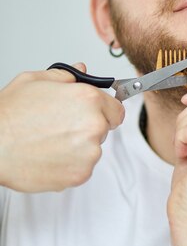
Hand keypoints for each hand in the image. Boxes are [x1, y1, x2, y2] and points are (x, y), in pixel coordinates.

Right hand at [0, 64, 124, 191]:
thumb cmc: (9, 115)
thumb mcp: (35, 80)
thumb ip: (66, 75)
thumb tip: (82, 71)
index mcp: (88, 99)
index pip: (116, 109)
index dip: (104, 111)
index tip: (95, 115)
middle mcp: (94, 125)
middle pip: (104, 129)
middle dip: (87, 127)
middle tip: (61, 127)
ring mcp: (89, 152)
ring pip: (92, 150)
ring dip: (78, 147)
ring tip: (50, 141)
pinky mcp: (80, 174)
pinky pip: (81, 168)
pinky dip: (69, 165)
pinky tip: (48, 155)